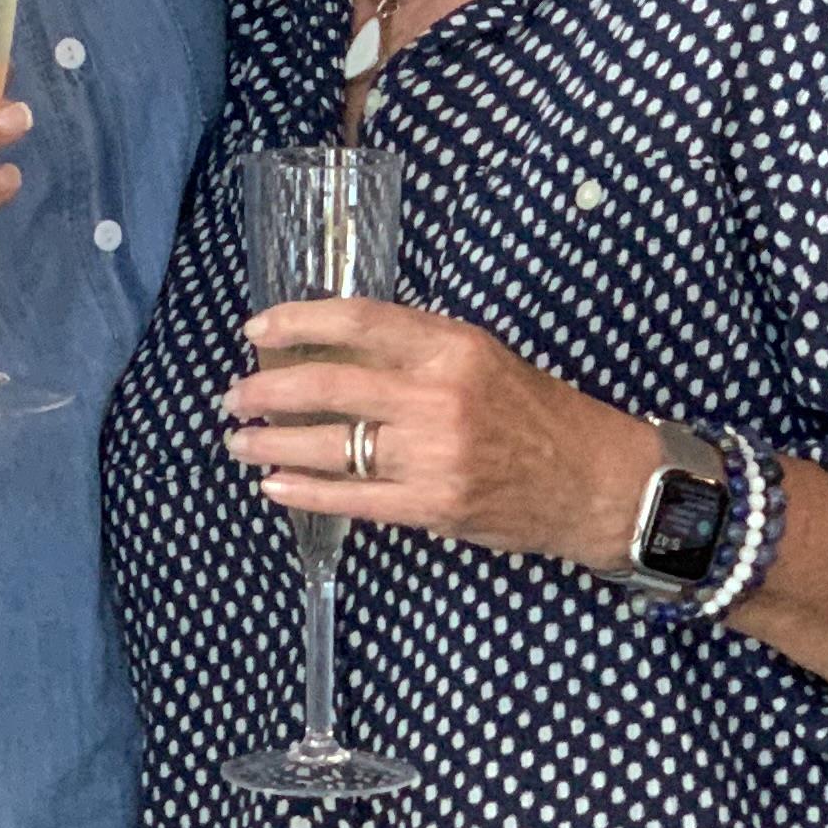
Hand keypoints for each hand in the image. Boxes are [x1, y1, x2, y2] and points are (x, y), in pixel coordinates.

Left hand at [222, 298, 647, 568]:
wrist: (593, 481)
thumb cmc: (535, 412)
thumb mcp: (480, 357)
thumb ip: (413, 350)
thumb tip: (327, 347)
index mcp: (451, 347)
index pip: (357, 321)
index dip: (296, 321)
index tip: (256, 329)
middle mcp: (438, 397)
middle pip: (327, 385)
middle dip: (265, 390)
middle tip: (234, 395)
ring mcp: (433, 455)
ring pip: (330, 446)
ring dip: (271, 444)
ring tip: (240, 442)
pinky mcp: (431, 506)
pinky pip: (351, 498)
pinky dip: (303, 491)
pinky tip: (274, 484)